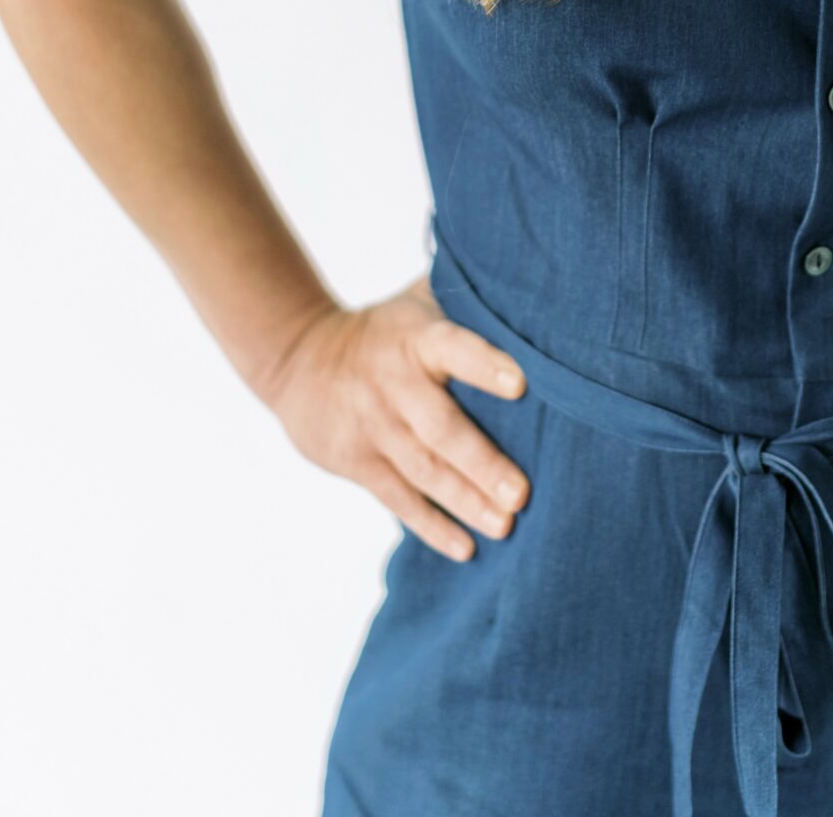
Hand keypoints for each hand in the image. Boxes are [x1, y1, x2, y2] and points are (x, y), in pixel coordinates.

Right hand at [260, 271, 529, 561]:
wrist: (299, 359)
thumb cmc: (386, 329)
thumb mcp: (418, 300)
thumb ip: (466, 296)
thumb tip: (533, 283)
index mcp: (416, 337)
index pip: (452, 348)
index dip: (484, 364)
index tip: (520, 384)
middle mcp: (393, 383)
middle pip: (439, 427)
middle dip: (482, 462)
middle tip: (522, 493)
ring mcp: (372, 426)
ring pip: (422, 470)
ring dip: (465, 502)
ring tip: (505, 526)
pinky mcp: (356, 461)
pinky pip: (397, 498)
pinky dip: (431, 525)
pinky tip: (465, 548)